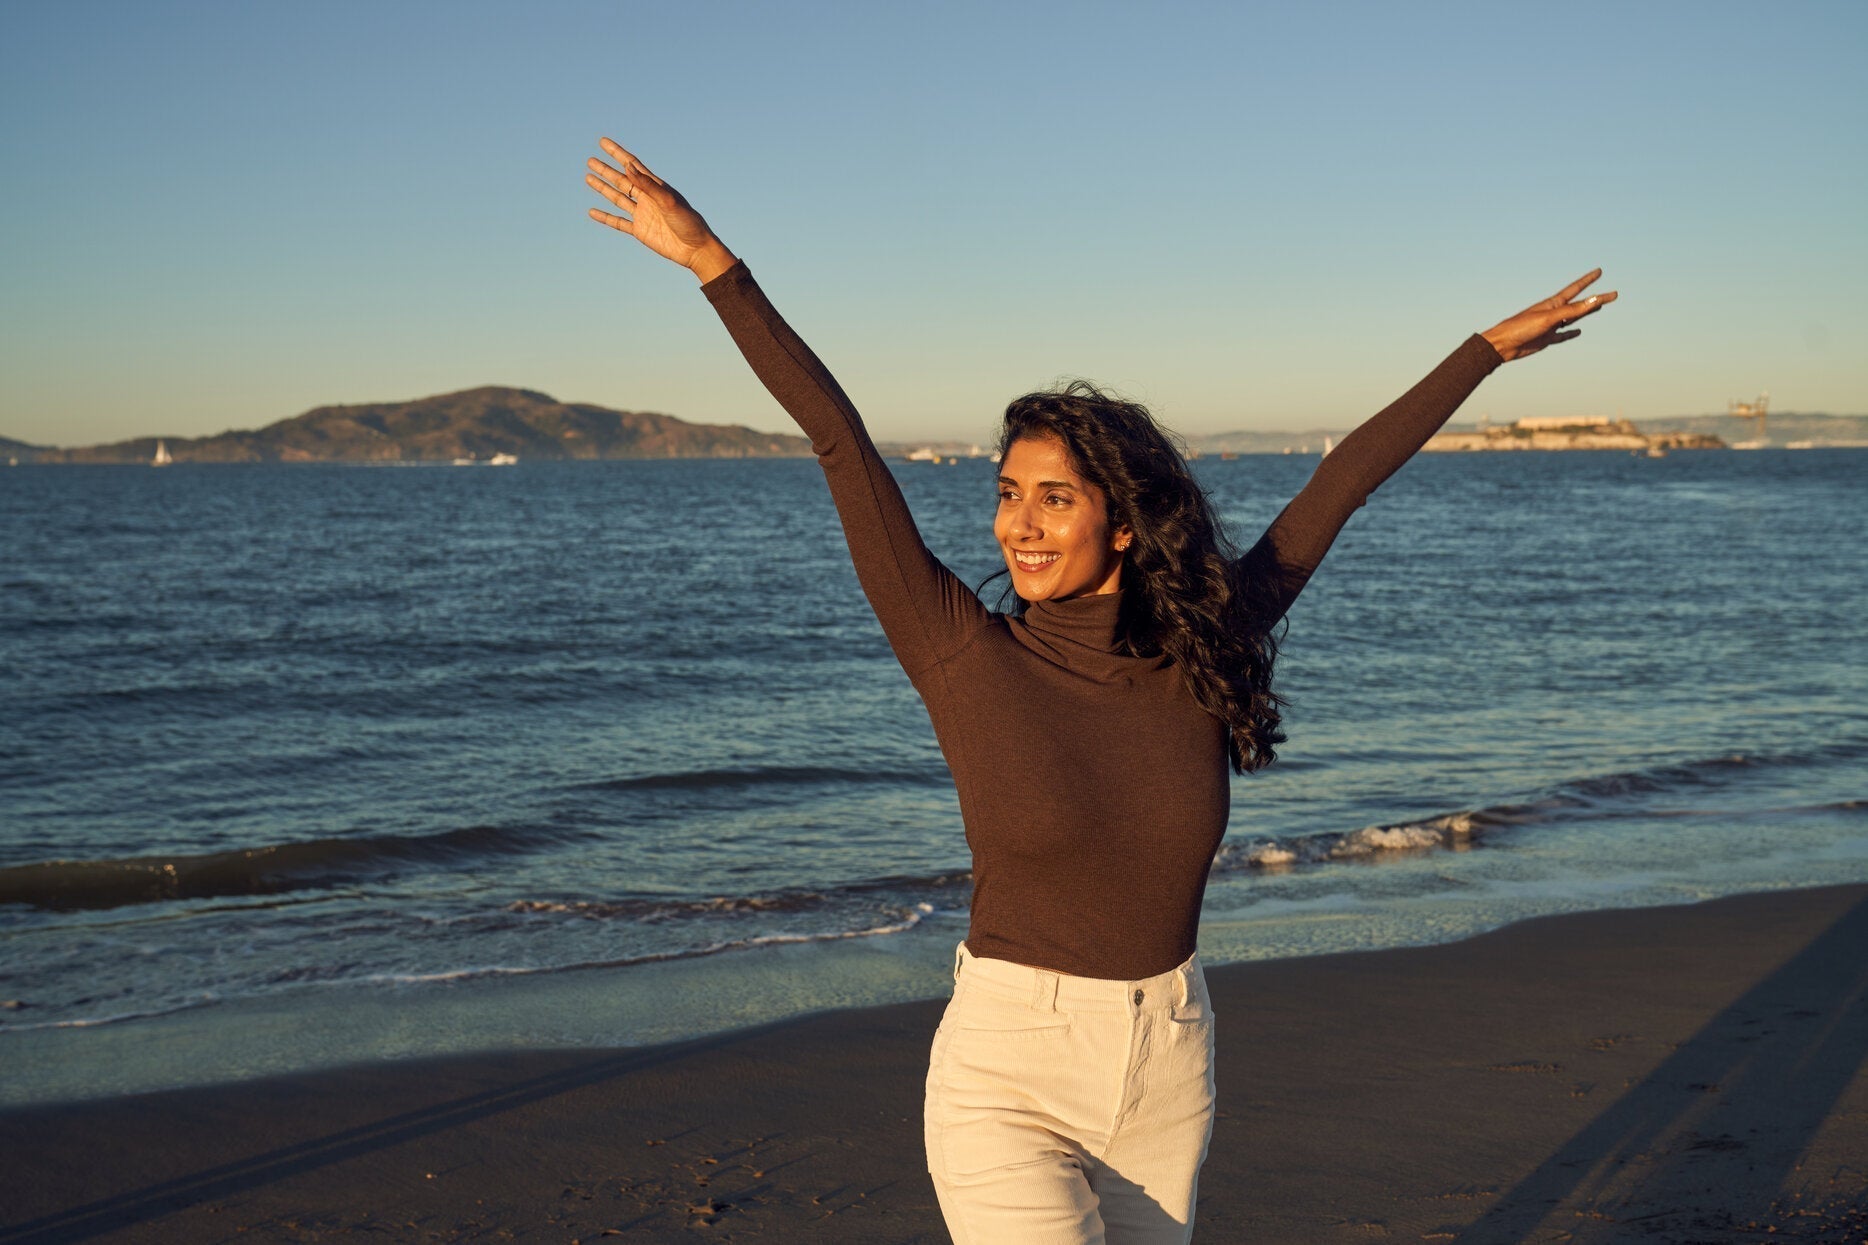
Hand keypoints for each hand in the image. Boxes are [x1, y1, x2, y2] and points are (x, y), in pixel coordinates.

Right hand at [585, 139, 736, 282]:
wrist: (695, 249)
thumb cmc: (688, 222)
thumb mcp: (668, 201)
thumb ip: (647, 184)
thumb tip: (628, 166)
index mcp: (656, 186)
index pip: (633, 165)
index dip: (617, 153)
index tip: (603, 142)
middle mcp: (647, 198)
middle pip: (622, 180)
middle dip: (606, 170)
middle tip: (590, 160)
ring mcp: (642, 214)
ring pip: (618, 198)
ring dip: (603, 188)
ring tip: (588, 177)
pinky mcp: (640, 231)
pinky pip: (618, 222)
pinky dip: (605, 217)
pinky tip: (592, 212)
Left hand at [1480, 269, 1617, 361]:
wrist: (1501, 345)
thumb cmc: (1521, 327)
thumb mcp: (1549, 318)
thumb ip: (1573, 310)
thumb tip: (1595, 300)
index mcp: (1553, 304)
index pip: (1576, 289)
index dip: (1588, 280)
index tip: (1599, 271)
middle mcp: (1553, 313)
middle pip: (1580, 305)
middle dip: (1596, 299)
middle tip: (1612, 295)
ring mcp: (1550, 326)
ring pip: (1574, 319)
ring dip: (1587, 313)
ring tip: (1599, 307)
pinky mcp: (1546, 340)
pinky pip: (1563, 336)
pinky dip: (1571, 334)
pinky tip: (1578, 332)